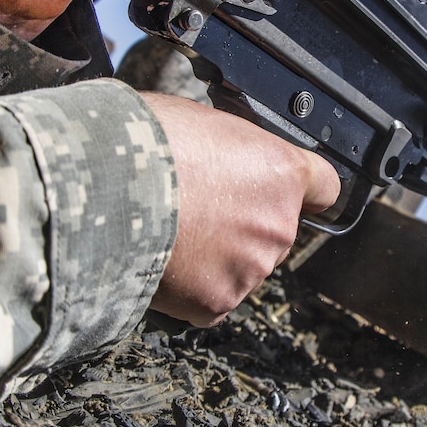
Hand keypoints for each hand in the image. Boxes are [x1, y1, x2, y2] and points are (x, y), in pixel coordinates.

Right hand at [142, 94, 341, 326]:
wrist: (101, 188)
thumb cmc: (146, 142)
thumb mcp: (205, 124)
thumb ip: (236, 153)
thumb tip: (231, 162)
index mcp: (282, 173)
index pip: (324, 188)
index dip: (303, 190)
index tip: (286, 193)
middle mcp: (277, 225)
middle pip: (274, 230)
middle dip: (241, 224)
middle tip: (195, 208)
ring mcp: (250, 269)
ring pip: (241, 265)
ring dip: (214, 255)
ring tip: (169, 230)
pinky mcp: (217, 302)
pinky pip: (210, 296)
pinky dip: (189, 285)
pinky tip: (162, 258)